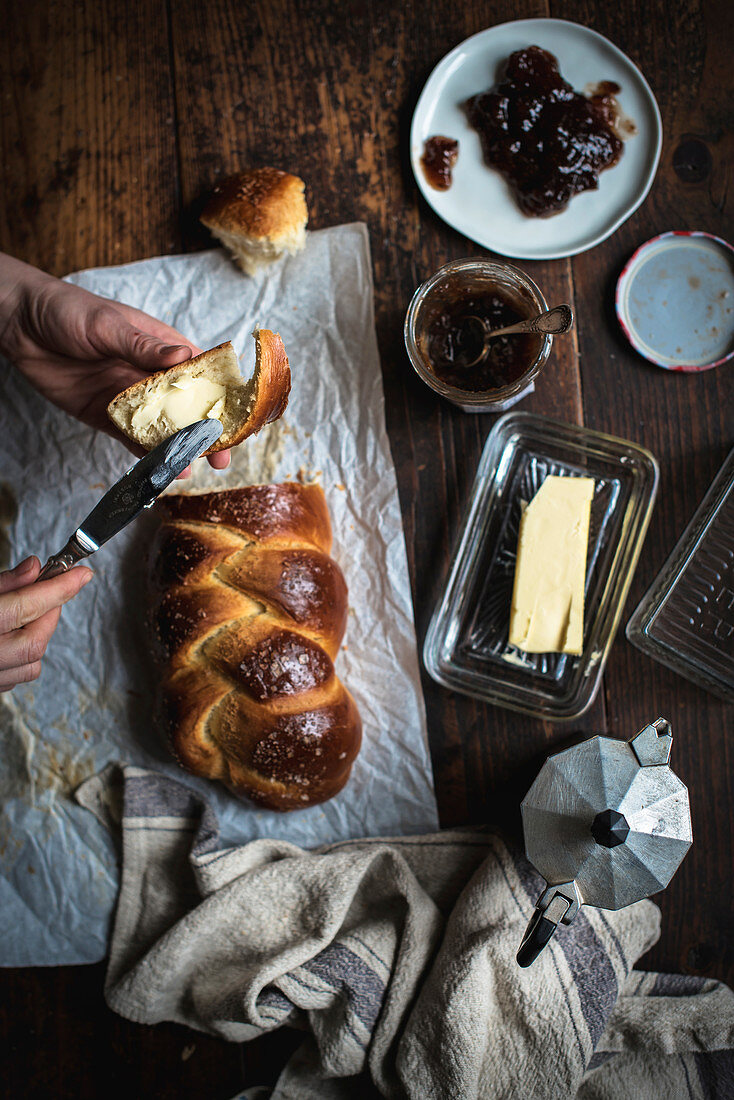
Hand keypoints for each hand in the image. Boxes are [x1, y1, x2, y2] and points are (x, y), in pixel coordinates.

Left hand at [0, 254, 230, 474]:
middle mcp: (150, 375)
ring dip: (177, 449)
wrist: (19, 324)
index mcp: (161, 347)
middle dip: (205, 432)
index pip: (201, 373)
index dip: (223, 396)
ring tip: (189, 468)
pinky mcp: (105, 415)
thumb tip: (183, 355)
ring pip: (161, 427)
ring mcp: (129, 397)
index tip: (240, 419)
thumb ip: (144, 346)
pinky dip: (144, 454)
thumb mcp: (108, 325)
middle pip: (187, 407)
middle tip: (221, 457)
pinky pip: (129, 438)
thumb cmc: (67, 311)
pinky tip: (159, 468)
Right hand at [0, 556, 92, 691]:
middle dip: (49, 614)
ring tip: (25, 615)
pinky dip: (24, 657)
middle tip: (49, 593)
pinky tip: (14, 639)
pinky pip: (17, 677)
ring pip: (32, 664)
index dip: (58, 589)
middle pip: (34, 642)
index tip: (81, 574)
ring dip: (38, 636)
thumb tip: (36, 568)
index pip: (25, 607)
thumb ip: (5, 583)